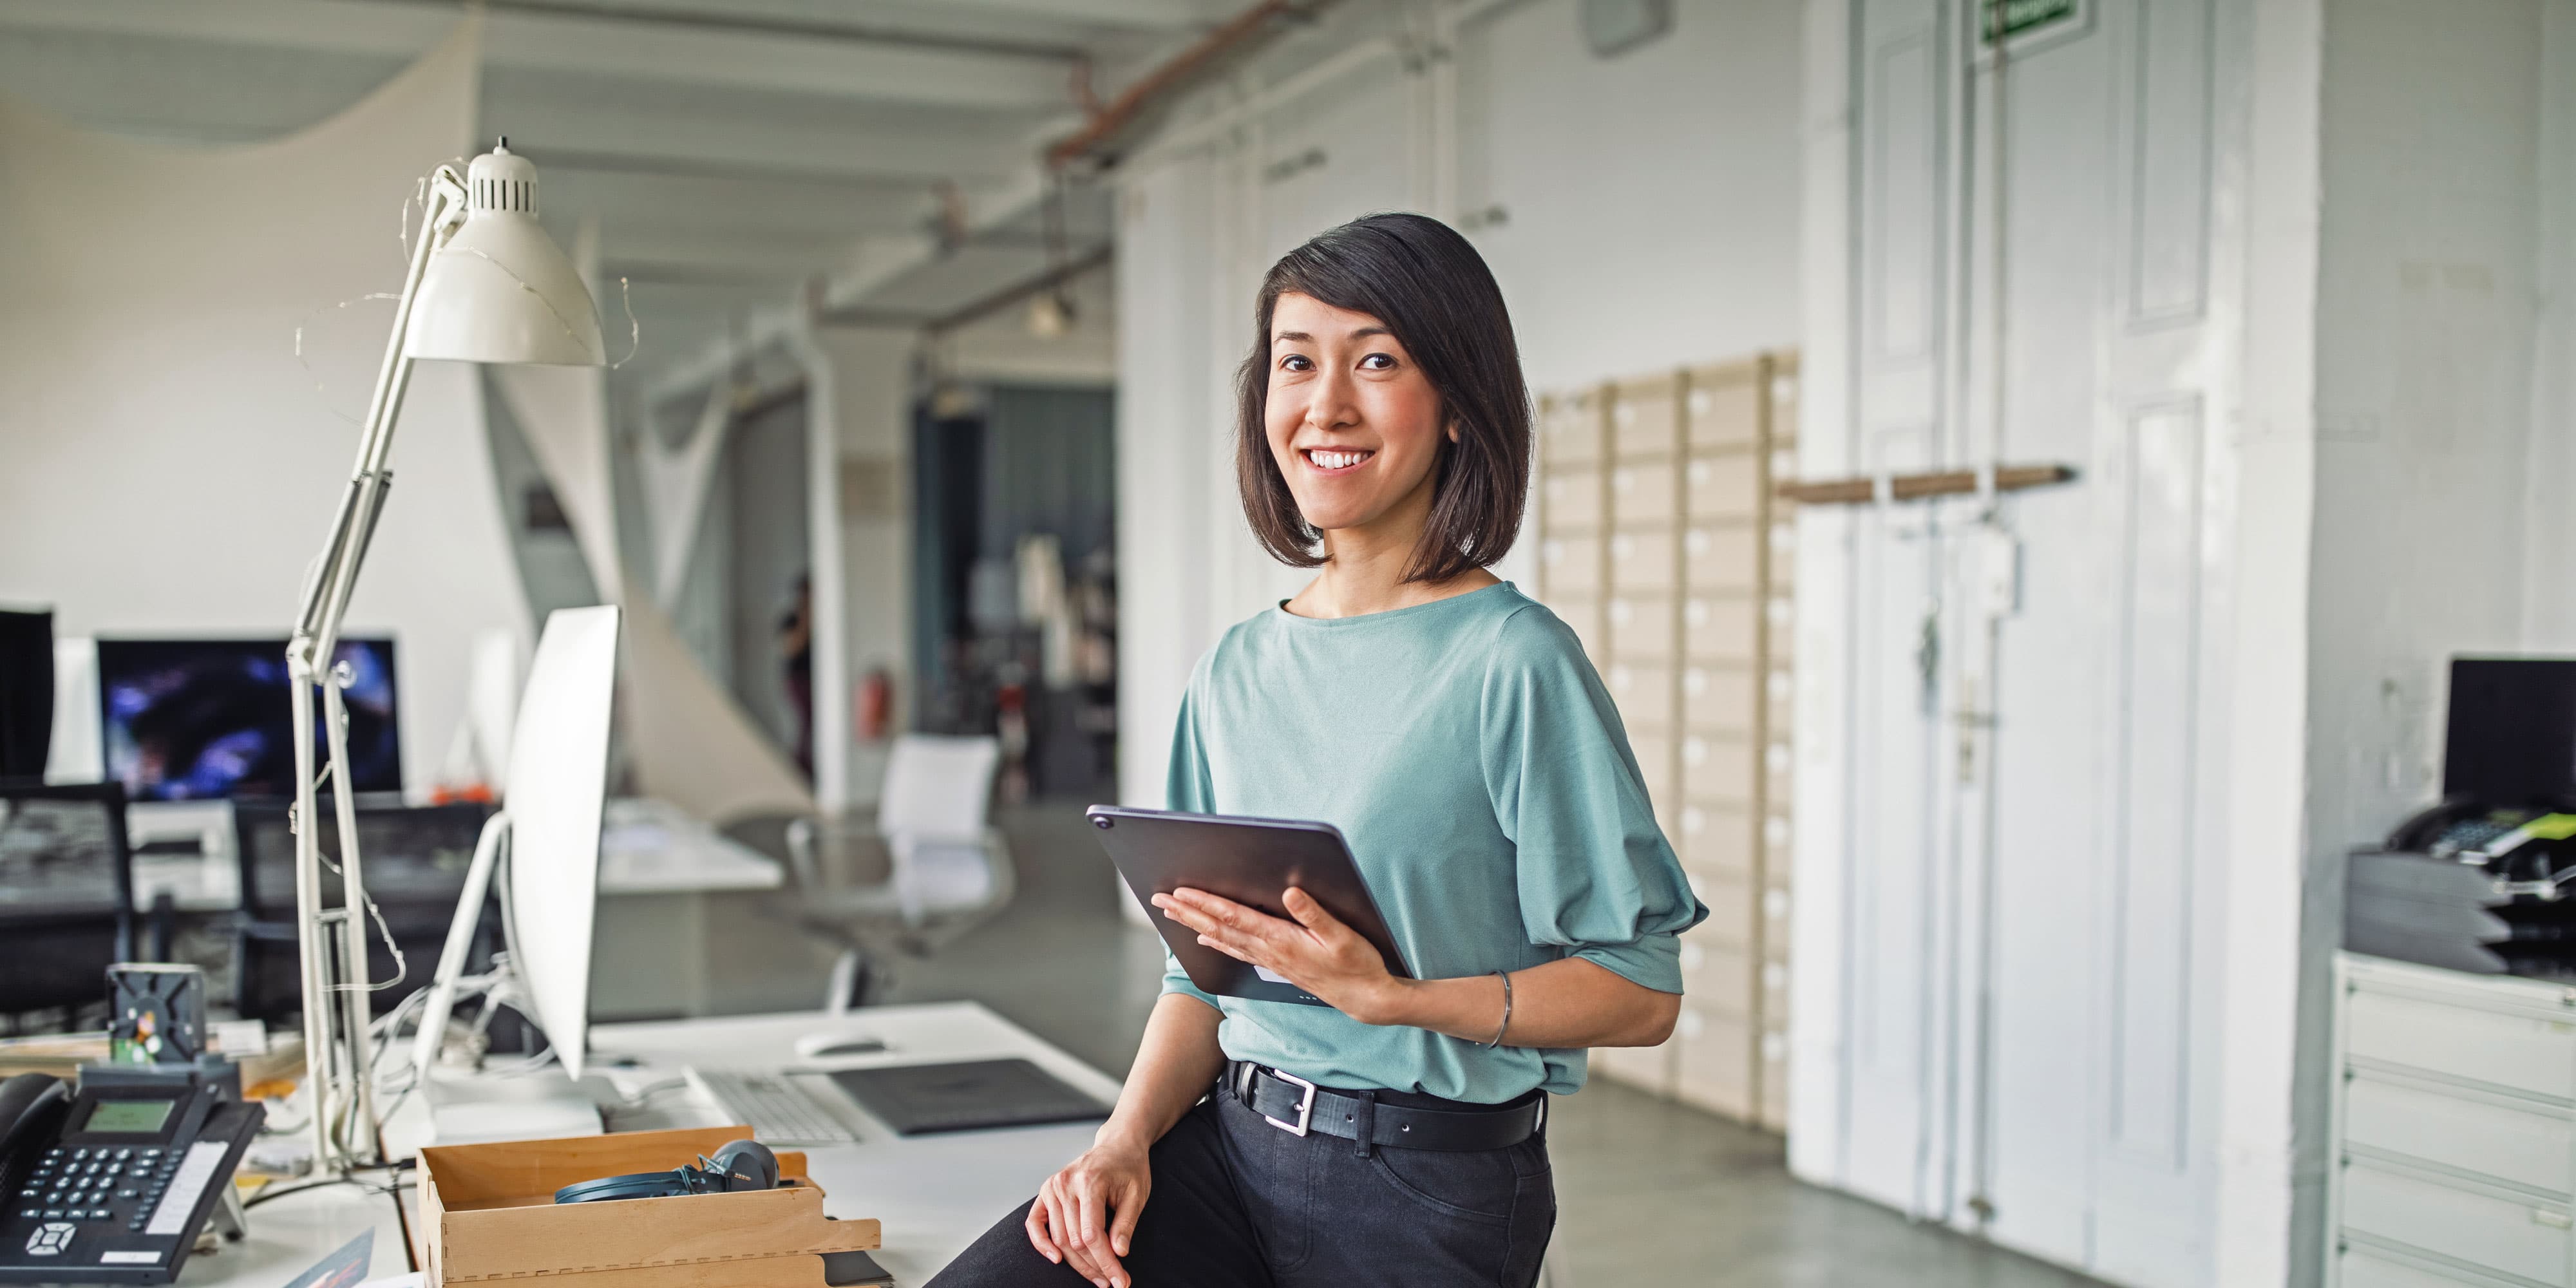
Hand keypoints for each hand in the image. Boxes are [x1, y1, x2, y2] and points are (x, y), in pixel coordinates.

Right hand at [1026, 1137, 1149, 1287]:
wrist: (1117, 1145)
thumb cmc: (1130, 1169)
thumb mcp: (1138, 1194)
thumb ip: (1126, 1224)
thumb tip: (1118, 1253)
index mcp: (1090, 1182)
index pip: (1092, 1234)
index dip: (1106, 1262)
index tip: (1120, 1281)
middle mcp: (1065, 1184)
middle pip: (1075, 1241)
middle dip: (1095, 1267)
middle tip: (1113, 1282)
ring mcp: (1052, 1187)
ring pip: (1060, 1238)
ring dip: (1078, 1263)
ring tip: (1098, 1277)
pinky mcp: (1045, 1191)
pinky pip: (1034, 1223)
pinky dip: (1042, 1244)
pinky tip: (1056, 1259)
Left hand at [1152, 887, 1404, 1022]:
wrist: (1363, 997)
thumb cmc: (1356, 964)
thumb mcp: (1341, 935)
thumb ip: (1314, 914)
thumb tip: (1290, 892)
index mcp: (1280, 940)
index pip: (1234, 917)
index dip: (1206, 903)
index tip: (1182, 892)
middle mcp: (1268, 950)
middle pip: (1219, 928)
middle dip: (1188, 911)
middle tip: (1160, 900)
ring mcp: (1269, 959)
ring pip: (1223, 939)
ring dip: (1195, 923)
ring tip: (1174, 913)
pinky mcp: (1275, 964)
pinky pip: (1236, 950)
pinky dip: (1216, 941)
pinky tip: (1205, 937)